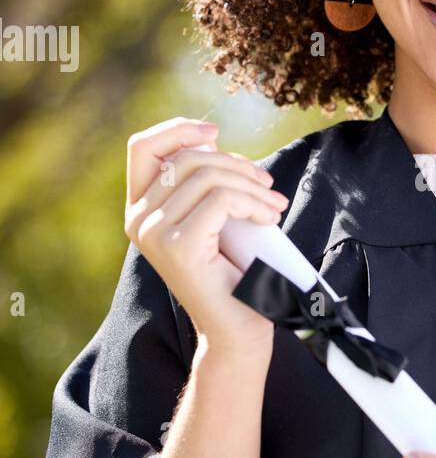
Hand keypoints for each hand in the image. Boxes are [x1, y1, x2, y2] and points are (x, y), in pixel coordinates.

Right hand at [124, 116, 290, 360]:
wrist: (238, 328)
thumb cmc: (234, 271)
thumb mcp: (215, 216)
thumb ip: (203, 182)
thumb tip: (210, 141)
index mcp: (142, 208)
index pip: (142, 147)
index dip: (178, 129)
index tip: (215, 134)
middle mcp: (139, 220)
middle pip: (188, 158)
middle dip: (236, 164)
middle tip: (268, 187)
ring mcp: (154, 234)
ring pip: (208, 177)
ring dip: (252, 186)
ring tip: (274, 207)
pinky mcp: (178, 246)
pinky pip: (221, 200)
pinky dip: (253, 203)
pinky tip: (268, 219)